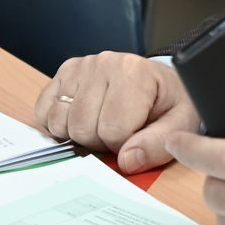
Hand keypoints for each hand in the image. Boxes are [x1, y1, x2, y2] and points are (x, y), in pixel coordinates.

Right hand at [34, 52, 200, 172]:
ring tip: (100, 125)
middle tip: (118, 133)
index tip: (136, 138)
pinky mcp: (64, 72)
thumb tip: (126, 161)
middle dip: (99, 142)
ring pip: (60, 121)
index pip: (113, 130)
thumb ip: (158, 144)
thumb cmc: (168, 103)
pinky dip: (57, 124)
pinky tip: (79, 120)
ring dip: (77, 134)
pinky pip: (44, 110)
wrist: (161, 82)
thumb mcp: (180, 123)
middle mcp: (105, 63)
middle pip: (82, 127)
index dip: (124, 146)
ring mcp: (81, 66)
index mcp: (135, 73)